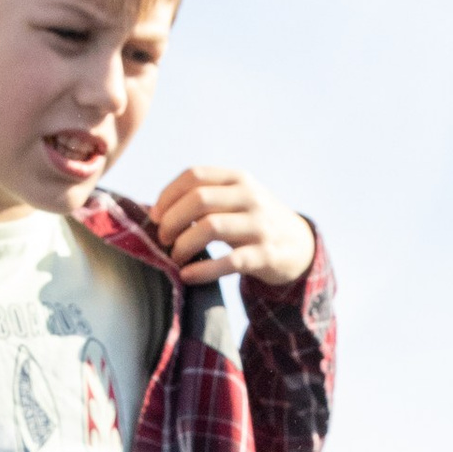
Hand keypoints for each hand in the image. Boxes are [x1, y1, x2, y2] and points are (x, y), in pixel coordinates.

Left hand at [149, 166, 314, 287]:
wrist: (297, 245)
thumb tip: (155, 213)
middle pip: (199, 199)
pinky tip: (186, 276)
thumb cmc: (252, 222)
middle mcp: (250, 197)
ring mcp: (259, 225)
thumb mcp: (235, 200)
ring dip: (183, 244)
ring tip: (174, 257)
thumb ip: (204, 199)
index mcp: (237, 179)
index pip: (195, 175)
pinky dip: (202, 270)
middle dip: (172, 220)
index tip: (156, 216)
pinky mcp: (265, 255)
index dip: (168, 195)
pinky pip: (228, 262)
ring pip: (210, 227)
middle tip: (162, 239)